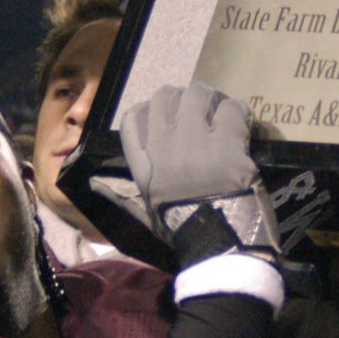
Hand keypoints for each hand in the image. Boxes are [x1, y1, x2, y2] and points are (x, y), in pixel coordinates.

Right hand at [98, 84, 277, 269]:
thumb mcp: (145, 210)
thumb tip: (94, 184)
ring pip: (199, 94)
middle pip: (166, 96)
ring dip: (213, 100)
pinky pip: (232, 110)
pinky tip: (244, 125)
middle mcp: (163, 145)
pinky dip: (240, 113)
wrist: (217, 244)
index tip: (169, 116)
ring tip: (224, 113)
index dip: (152, 109)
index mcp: (142, 163)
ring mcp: (195, 141)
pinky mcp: (227, 144)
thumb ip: (123, 193)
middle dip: (185, 99)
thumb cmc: (181, 231)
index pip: (134, 118)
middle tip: (203, 111)